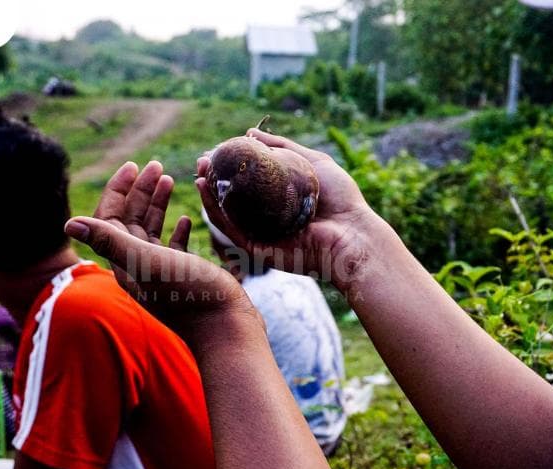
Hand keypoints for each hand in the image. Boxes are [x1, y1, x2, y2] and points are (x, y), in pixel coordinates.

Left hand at [65, 161, 257, 339]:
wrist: (226, 328)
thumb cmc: (190, 294)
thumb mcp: (148, 262)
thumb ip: (110, 242)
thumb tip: (68, 222)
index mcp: (125, 264)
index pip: (111, 219)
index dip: (118, 190)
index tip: (134, 166)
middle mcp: (139, 268)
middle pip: (131, 221)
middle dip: (140, 191)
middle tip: (155, 165)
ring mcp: (162, 273)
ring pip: (153, 230)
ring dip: (157, 204)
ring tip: (169, 179)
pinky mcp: (184, 277)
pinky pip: (174, 247)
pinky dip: (176, 229)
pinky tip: (186, 218)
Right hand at [197, 129, 379, 291]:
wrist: (353, 233)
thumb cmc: (341, 200)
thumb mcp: (312, 162)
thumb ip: (282, 148)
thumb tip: (250, 133)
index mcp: (278, 202)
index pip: (247, 184)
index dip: (229, 167)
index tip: (215, 151)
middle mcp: (267, 219)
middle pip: (232, 199)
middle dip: (213, 180)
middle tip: (201, 161)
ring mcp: (261, 235)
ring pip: (227, 215)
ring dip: (208, 195)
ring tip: (198, 174)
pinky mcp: (258, 250)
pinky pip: (231, 230)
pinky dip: (216, 212)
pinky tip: (206, 193)